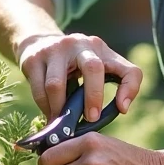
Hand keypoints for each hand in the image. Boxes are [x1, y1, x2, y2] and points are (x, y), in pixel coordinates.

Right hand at [15, 32, 142, 121]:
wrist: (38, 42)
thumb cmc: (74, 64)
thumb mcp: (96, 67)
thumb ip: (113, 85)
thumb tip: (120, 109)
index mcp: (102, 50)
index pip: (128, 69)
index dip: (129, 89)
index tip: (122, 109)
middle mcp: (80, 44)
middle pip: (92, 68)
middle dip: (93, 97)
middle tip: (90, 119)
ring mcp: (55, 49)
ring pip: (57, 85)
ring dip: (60, 110)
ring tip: (62, 122)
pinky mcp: (34, 59)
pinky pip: (39, 90)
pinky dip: (45, 108)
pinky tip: (50, 114)